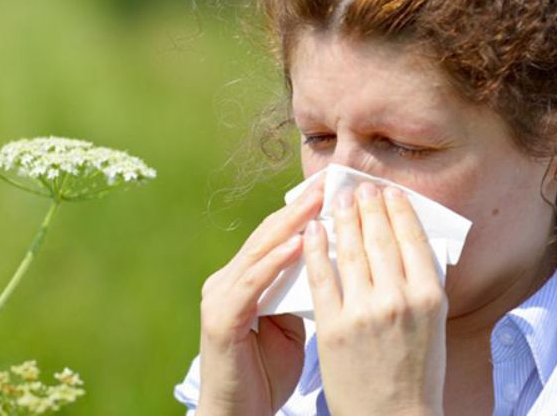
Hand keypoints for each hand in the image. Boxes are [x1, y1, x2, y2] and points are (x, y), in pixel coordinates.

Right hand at [196, 178, 323, 415]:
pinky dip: (275, 263)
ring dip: (291, 225)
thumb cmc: (267, 374)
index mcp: (244, 280)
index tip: (336, 191)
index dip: (305, 213)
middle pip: (268, 236)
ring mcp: (220, 298)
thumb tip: (335, 264)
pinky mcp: (221, 320)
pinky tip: (298, 244)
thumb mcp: (290, 324)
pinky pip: (251, 285)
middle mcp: (227, 281)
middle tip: (329, 183)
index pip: (278, 238)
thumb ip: (301, 292)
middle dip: (300, 209)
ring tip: (318, 202)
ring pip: (259, 252)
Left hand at [303, 182, 447, 415]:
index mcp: (430, 296)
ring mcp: (364, 312)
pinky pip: (322, 276)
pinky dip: (316, 248)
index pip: (412, 238)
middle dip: (367, 206)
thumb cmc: (417, 370)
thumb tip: (409, 240)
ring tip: (336, 200)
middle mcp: (399, 299)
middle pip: (380, 238)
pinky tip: (311, 230)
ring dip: (342, 218)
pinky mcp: (334, 326)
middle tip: (359, 187)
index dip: (397, 209)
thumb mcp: (433, 323)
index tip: (388, 191)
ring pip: (350, 251)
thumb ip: (422, 283)